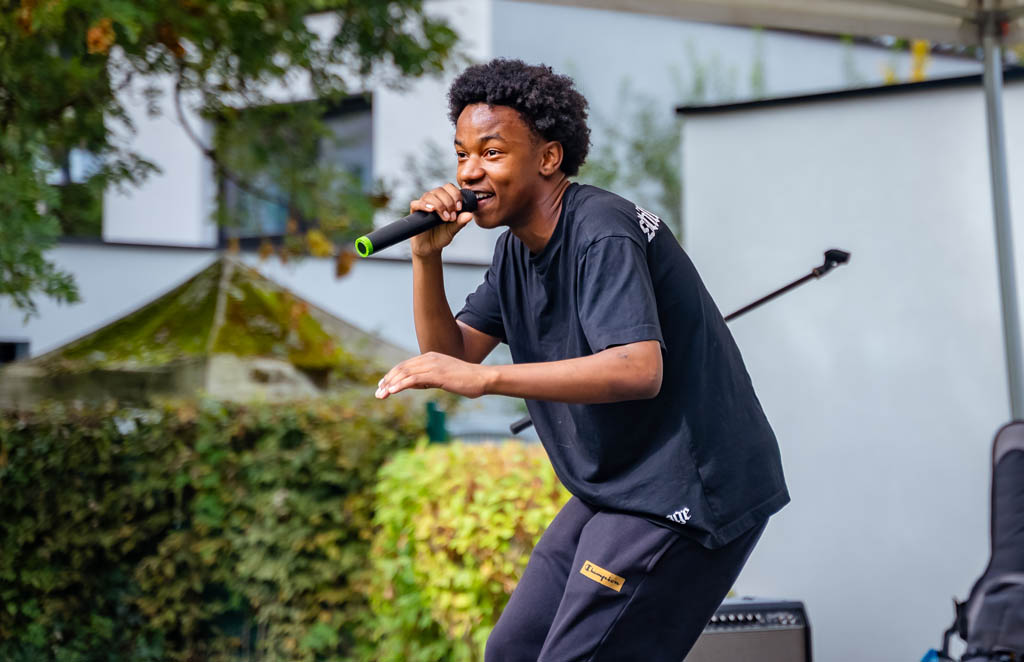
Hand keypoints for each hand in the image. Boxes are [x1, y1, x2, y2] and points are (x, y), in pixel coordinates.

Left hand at [375, 352, 492, 398]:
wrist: (482, 378)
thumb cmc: (466, 380)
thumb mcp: (443, 378)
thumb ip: (428, 379)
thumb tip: (414, 384)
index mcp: (431, 357)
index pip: (406, 365)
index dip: (392, 375)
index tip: (383, 385)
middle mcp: (429, 358)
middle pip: (402, 368)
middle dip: (387, 380)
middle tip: (378, 392)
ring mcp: (433, 365)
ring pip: (405, 373)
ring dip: (390, 384)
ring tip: (381, 394)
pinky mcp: (436, 374)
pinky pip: (413, 379)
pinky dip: (400, 385)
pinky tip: (392, 391)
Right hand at [408, 183, 474, 257]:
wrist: (430, 247)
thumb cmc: (442, 235)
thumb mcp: (454, 229)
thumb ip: (461, 221)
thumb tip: (470, 215)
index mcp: (444, 199)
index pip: (449, 187)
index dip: (455, 194)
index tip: (459, 208)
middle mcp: (434, 199)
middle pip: (440, 190)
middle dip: (449, 202)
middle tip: (452, 217)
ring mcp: (423, 204)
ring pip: (429, 195)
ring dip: (439, 205)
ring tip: (445, 218)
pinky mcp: (415, 212)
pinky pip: (416, 203)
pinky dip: (424, 205)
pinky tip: (432, 210)